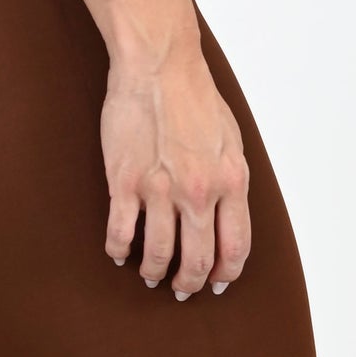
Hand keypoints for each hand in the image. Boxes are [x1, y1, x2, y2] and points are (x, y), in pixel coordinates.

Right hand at [102, 29, 251, 297]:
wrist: (159, 66)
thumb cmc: (195, 96)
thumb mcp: (231, 140)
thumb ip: (231, 179)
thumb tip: (228, 210)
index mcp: (232, 182)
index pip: (235, 247)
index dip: (226, 273)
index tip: (217, 282)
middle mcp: (200, 192)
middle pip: (198, 259)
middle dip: (190, 282)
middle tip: (182, 290)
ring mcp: (160, 189)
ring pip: (159, 254)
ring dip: (155, 273)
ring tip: (150, 277)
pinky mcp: (125, 182)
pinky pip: (121, 232)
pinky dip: (120, 250)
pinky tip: (120, 253)